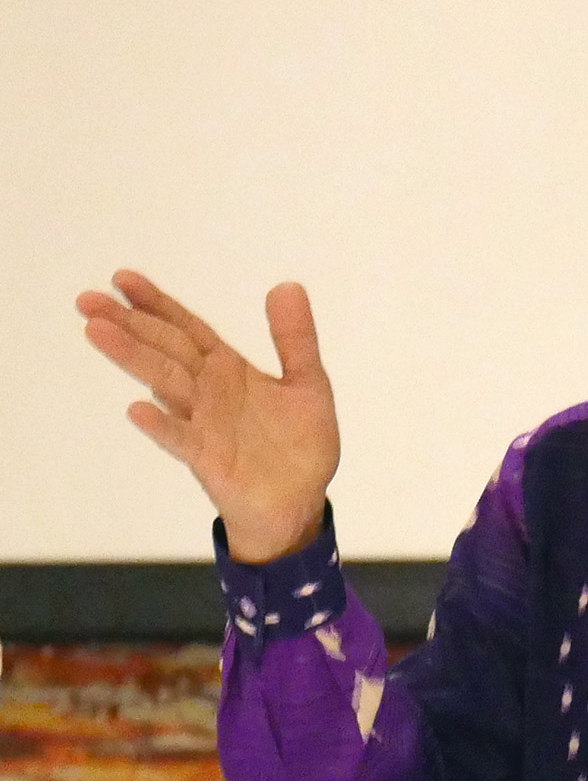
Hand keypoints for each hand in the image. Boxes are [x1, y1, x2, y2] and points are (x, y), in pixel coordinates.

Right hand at [75, 271, 338, 563]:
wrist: (299, 502)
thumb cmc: (299, 445)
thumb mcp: (308, 383)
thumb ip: (295, 338)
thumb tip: (287, 285)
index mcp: (229, 371)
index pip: (187, 330)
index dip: (157, 304)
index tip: (122, 278)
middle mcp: (209, 393)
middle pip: (165, 350)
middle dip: (129, 324)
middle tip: (88, 301)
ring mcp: (204, 424)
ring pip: (165, 384)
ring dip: (132, 358)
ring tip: (98, 331)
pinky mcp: (208, 459)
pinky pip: (182, 439)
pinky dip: (162, 425)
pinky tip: (138, 409)